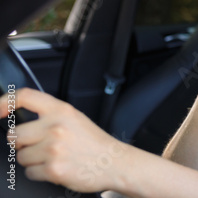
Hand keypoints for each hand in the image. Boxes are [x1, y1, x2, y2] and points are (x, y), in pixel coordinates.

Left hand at [0, 88, 128, 192]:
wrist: (114, 162)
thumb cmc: (94, 142)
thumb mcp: (75, 118)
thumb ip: (51, 115)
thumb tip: (20, 118)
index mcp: (62, 110)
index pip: (25, 97)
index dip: (5, 102)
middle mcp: (56, 127)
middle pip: (14, 134)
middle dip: (22, 143)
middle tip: (40, 144)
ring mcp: (53, 148)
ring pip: (21, 156)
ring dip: (32, 159)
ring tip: (53, 156)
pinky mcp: (53, 169)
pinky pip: (29, 172)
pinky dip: (40, 173)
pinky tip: (56, 167)